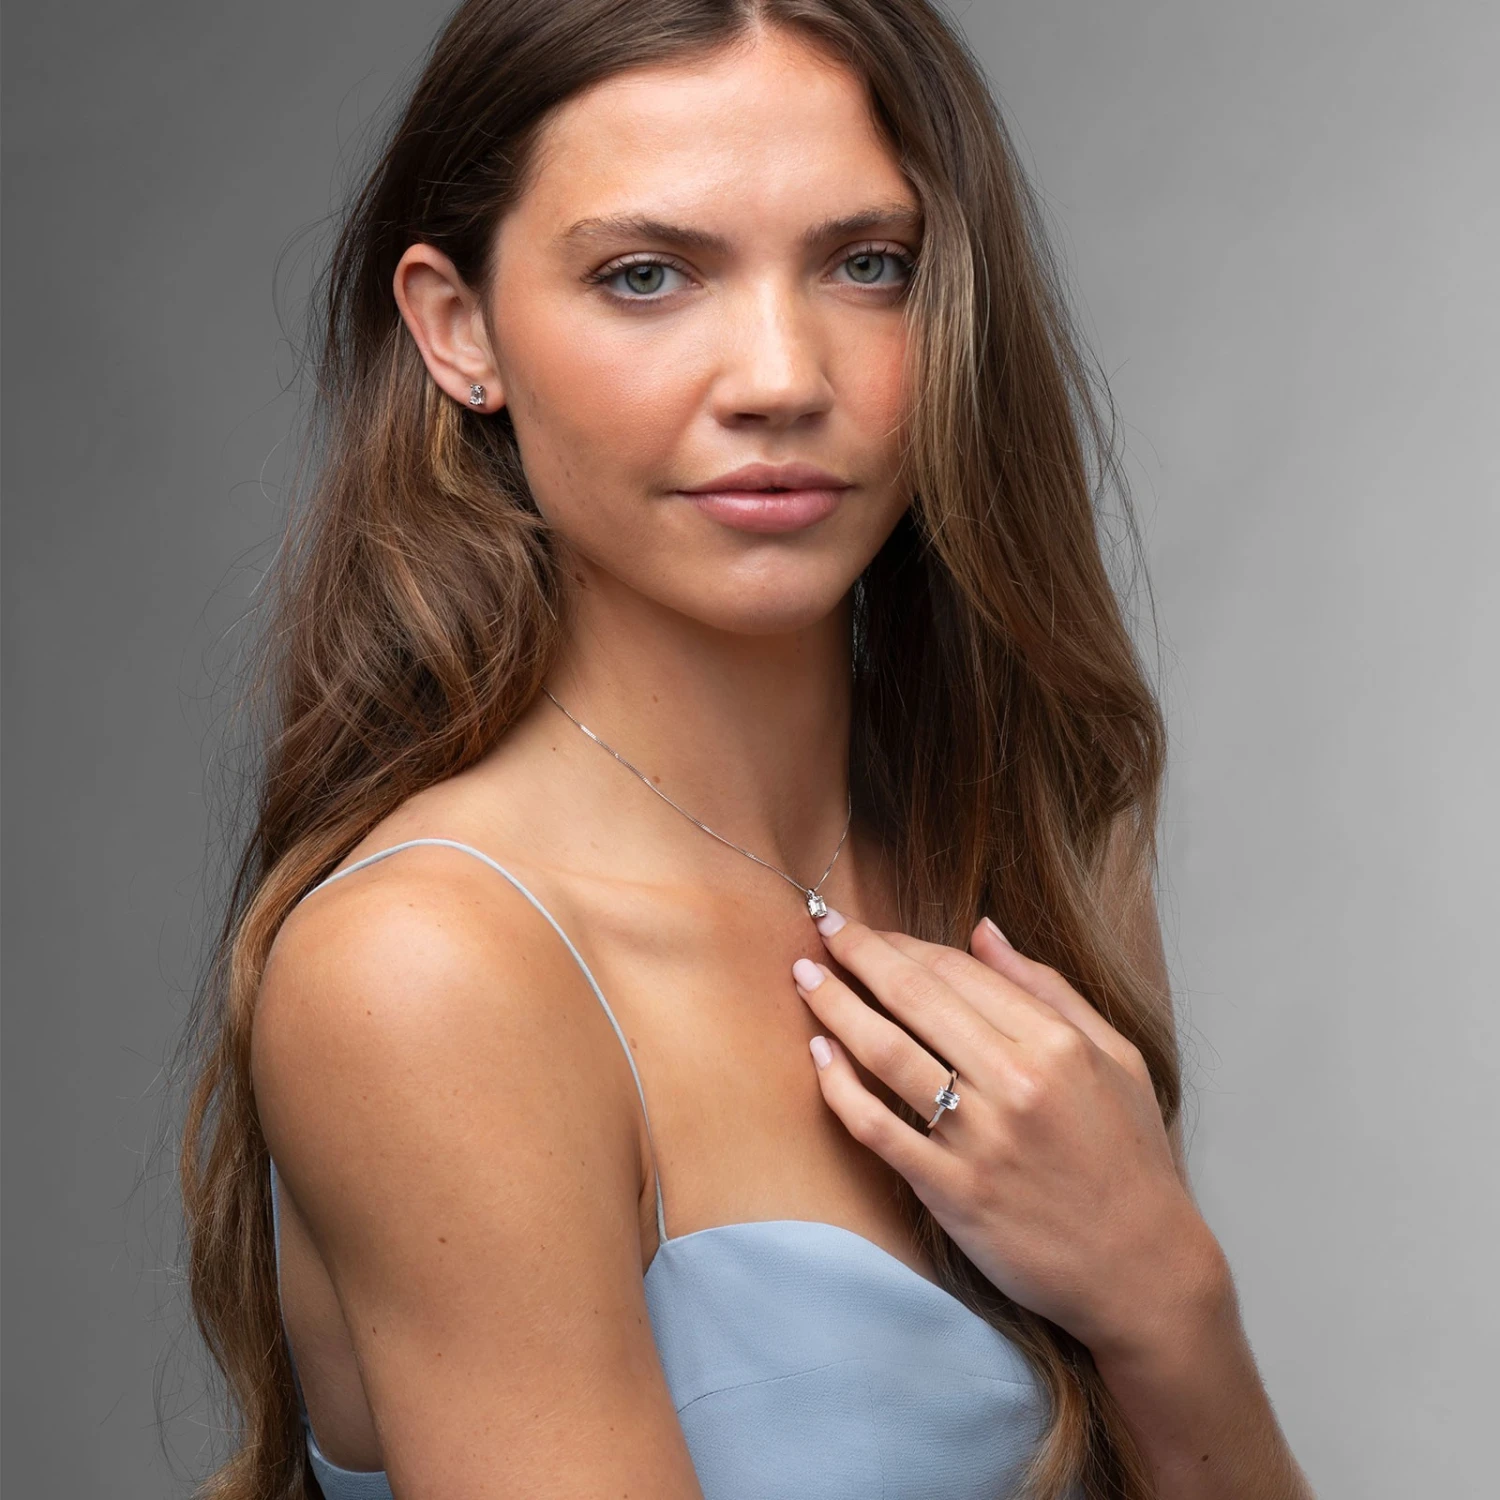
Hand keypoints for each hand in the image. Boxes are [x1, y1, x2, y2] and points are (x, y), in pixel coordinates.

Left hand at [791, 908, 1226, 1360]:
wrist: (1142, 1270)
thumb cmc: (1130, 1158)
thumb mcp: (1116, 1057)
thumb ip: (1047, 989)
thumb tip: (983, 930)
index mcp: (1055, 1044)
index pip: (957, 971)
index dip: (904, 942)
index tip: (869, 928)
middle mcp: (1014, 1084)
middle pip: (914, 998)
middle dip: (859, 954)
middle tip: (821, 926)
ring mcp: (979, 1140)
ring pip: (887, 1053)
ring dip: (836, 1006)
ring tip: (804, 977)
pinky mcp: (951, 1192)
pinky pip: (878, 1129)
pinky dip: (840, 1088)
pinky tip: (818, 1055)